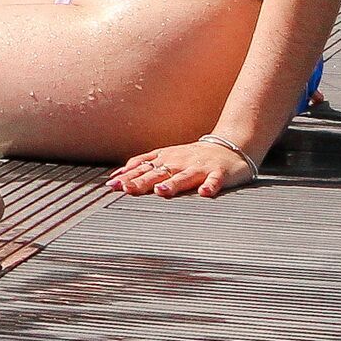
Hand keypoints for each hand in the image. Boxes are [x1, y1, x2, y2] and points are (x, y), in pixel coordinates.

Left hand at [110, 138, 256, 197]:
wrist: (227, 147)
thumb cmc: (191, 156)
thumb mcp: (165, 156)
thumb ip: (142, 164)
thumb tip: (117, 175)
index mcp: (165, 159)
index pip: (143, 169)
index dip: (127, 177)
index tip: (112, 186)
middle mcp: (179, 163)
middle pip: (158, 173)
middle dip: (142, 182)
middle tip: (128, 189)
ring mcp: (199, 168)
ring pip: (184, 177)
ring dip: (172, 184)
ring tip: (161, 191)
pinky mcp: (219, 173)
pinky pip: (215, 181)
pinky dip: (210, 186)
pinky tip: (205, 193)